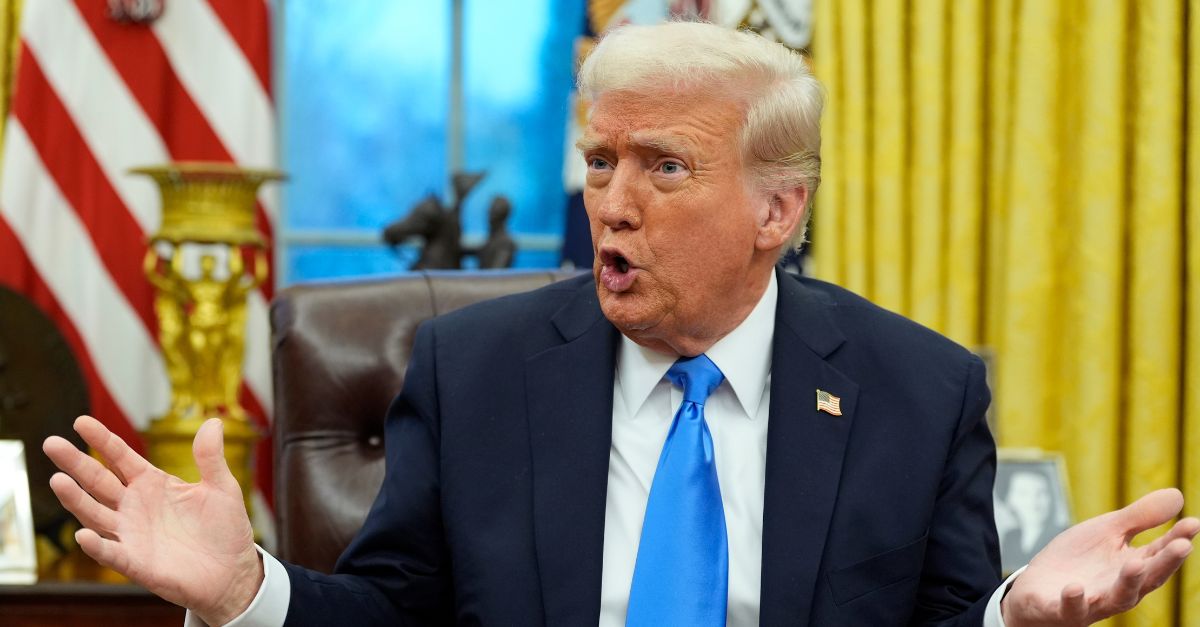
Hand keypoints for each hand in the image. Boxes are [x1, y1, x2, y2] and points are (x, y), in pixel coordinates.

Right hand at [43, 416, 262, 625]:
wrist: (232, 571)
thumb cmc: (224, 529)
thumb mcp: (221, 487)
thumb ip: (210, 457)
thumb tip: (213, 422)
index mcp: (153, 483)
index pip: (121, 457)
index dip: (102, 439)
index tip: (81, 421)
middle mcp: (135, 506)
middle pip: (98, 481)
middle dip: (75, 462)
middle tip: (51, 443)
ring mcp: (131, 534)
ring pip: (95, 513)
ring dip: (76, 499)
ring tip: (57, 480)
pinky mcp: (135, 562)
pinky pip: (110, 552)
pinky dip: (96, 545)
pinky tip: (83, 534)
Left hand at [1001, 488, 1198, 625]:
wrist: (1037, 589)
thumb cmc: (1078, 561)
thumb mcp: (1106, 533)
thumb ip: (1138, 518)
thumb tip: (1178, 494)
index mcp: (1132, 568)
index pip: (1159, 554)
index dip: (1177, 540)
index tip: (1193, 523)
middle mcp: (1118, 589)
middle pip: (1146, 578)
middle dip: (1164, 563)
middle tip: (1182, 545)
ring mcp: (1092, 602)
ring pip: (1116, 598)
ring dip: (1128, 582)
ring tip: (1135, 564)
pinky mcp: (1062, 609)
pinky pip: (1070, 608)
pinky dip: (1073, 599)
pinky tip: (1074, 587)